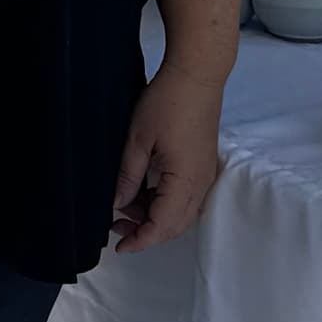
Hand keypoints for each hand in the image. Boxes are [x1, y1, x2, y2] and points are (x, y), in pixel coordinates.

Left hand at [111, 64, 227, 251]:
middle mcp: (201, 183)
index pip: (163, 226)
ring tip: (125, 207)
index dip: (141, 240)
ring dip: (155, 217)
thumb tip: (117, 205)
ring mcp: (205, 174)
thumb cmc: (166, 103)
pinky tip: (143, 192)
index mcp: (185, 181)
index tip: (119, 247)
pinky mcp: (204, 164)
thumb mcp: (137, 140)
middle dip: (147, 232)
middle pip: (176, 225)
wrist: (197, 74)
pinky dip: (165, 203)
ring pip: (182, 213)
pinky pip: (187, 197)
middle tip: (117, 226)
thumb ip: (128, 177)